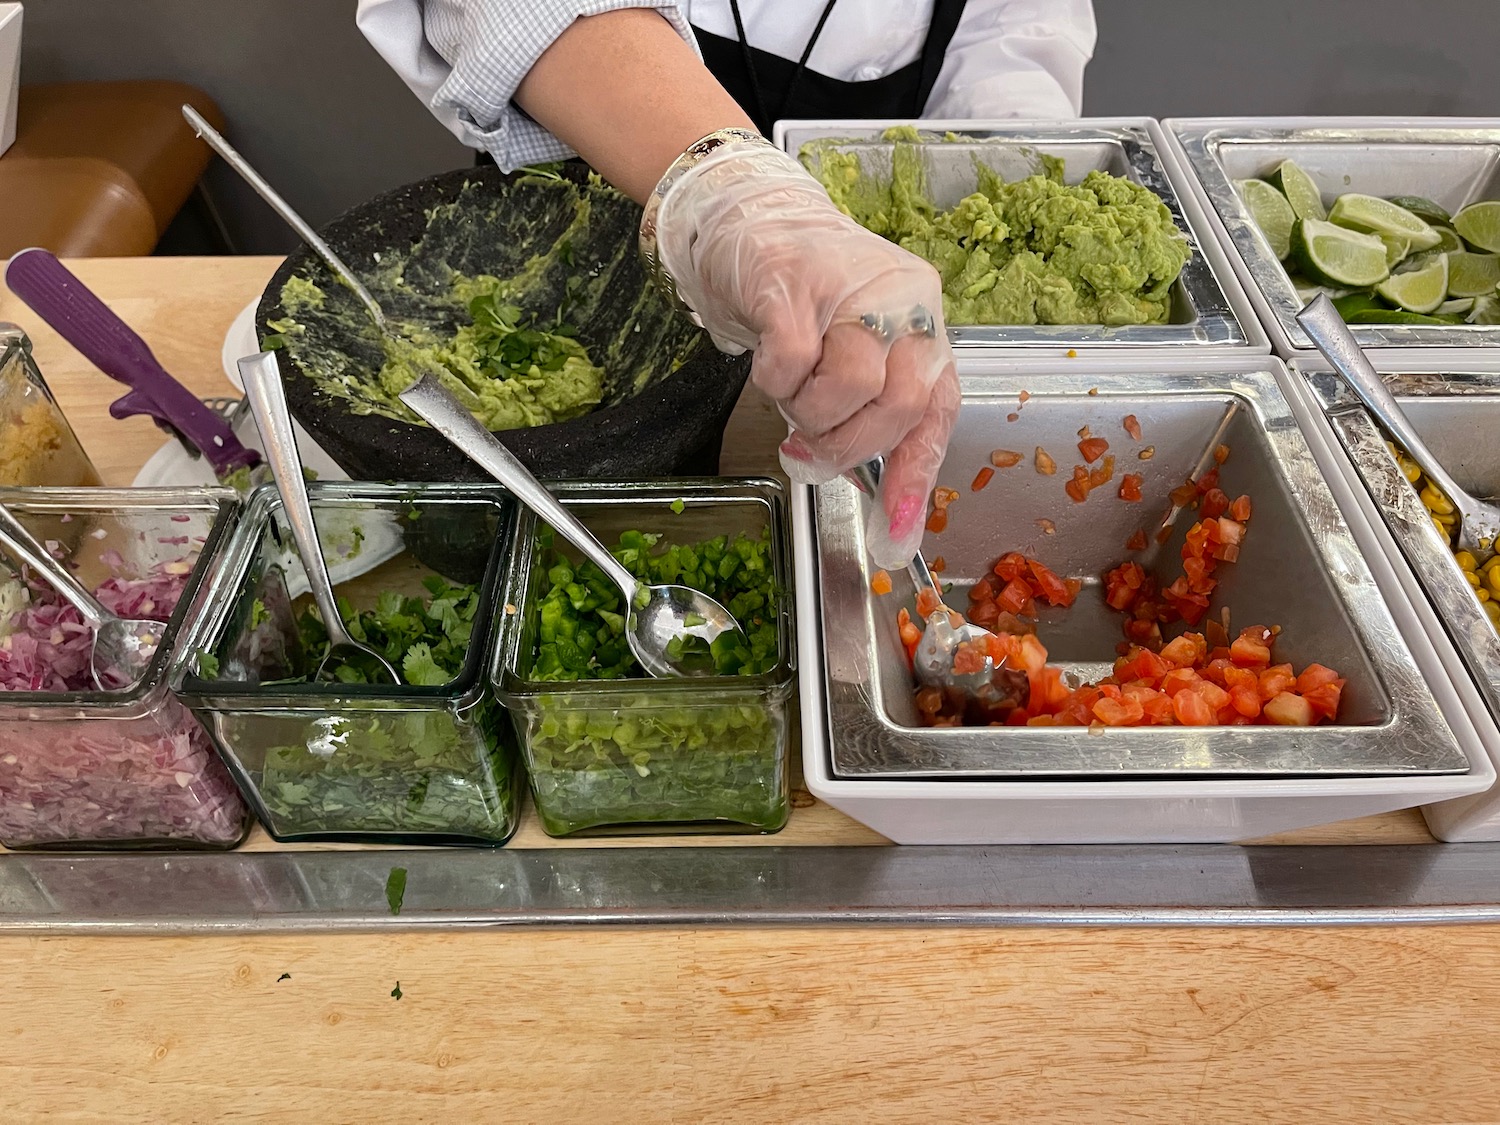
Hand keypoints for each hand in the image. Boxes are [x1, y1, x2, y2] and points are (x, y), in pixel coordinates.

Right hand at [653, 139, 959, 567]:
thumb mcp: (855, 353)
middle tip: (809, 453)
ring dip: (809, 414)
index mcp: (925, 322)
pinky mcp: (792, 282)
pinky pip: (791, 362)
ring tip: (789, 396)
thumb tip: (887, 518)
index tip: (895, 536)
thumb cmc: (803, 299)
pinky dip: (775, 381)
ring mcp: (849, 287)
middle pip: (902, 403)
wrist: (747, 217)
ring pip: (850, 386)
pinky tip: (768, 367)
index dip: (915, 478)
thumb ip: (872, 417)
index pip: (939, 410)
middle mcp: (902, 300)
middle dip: (850, 447)